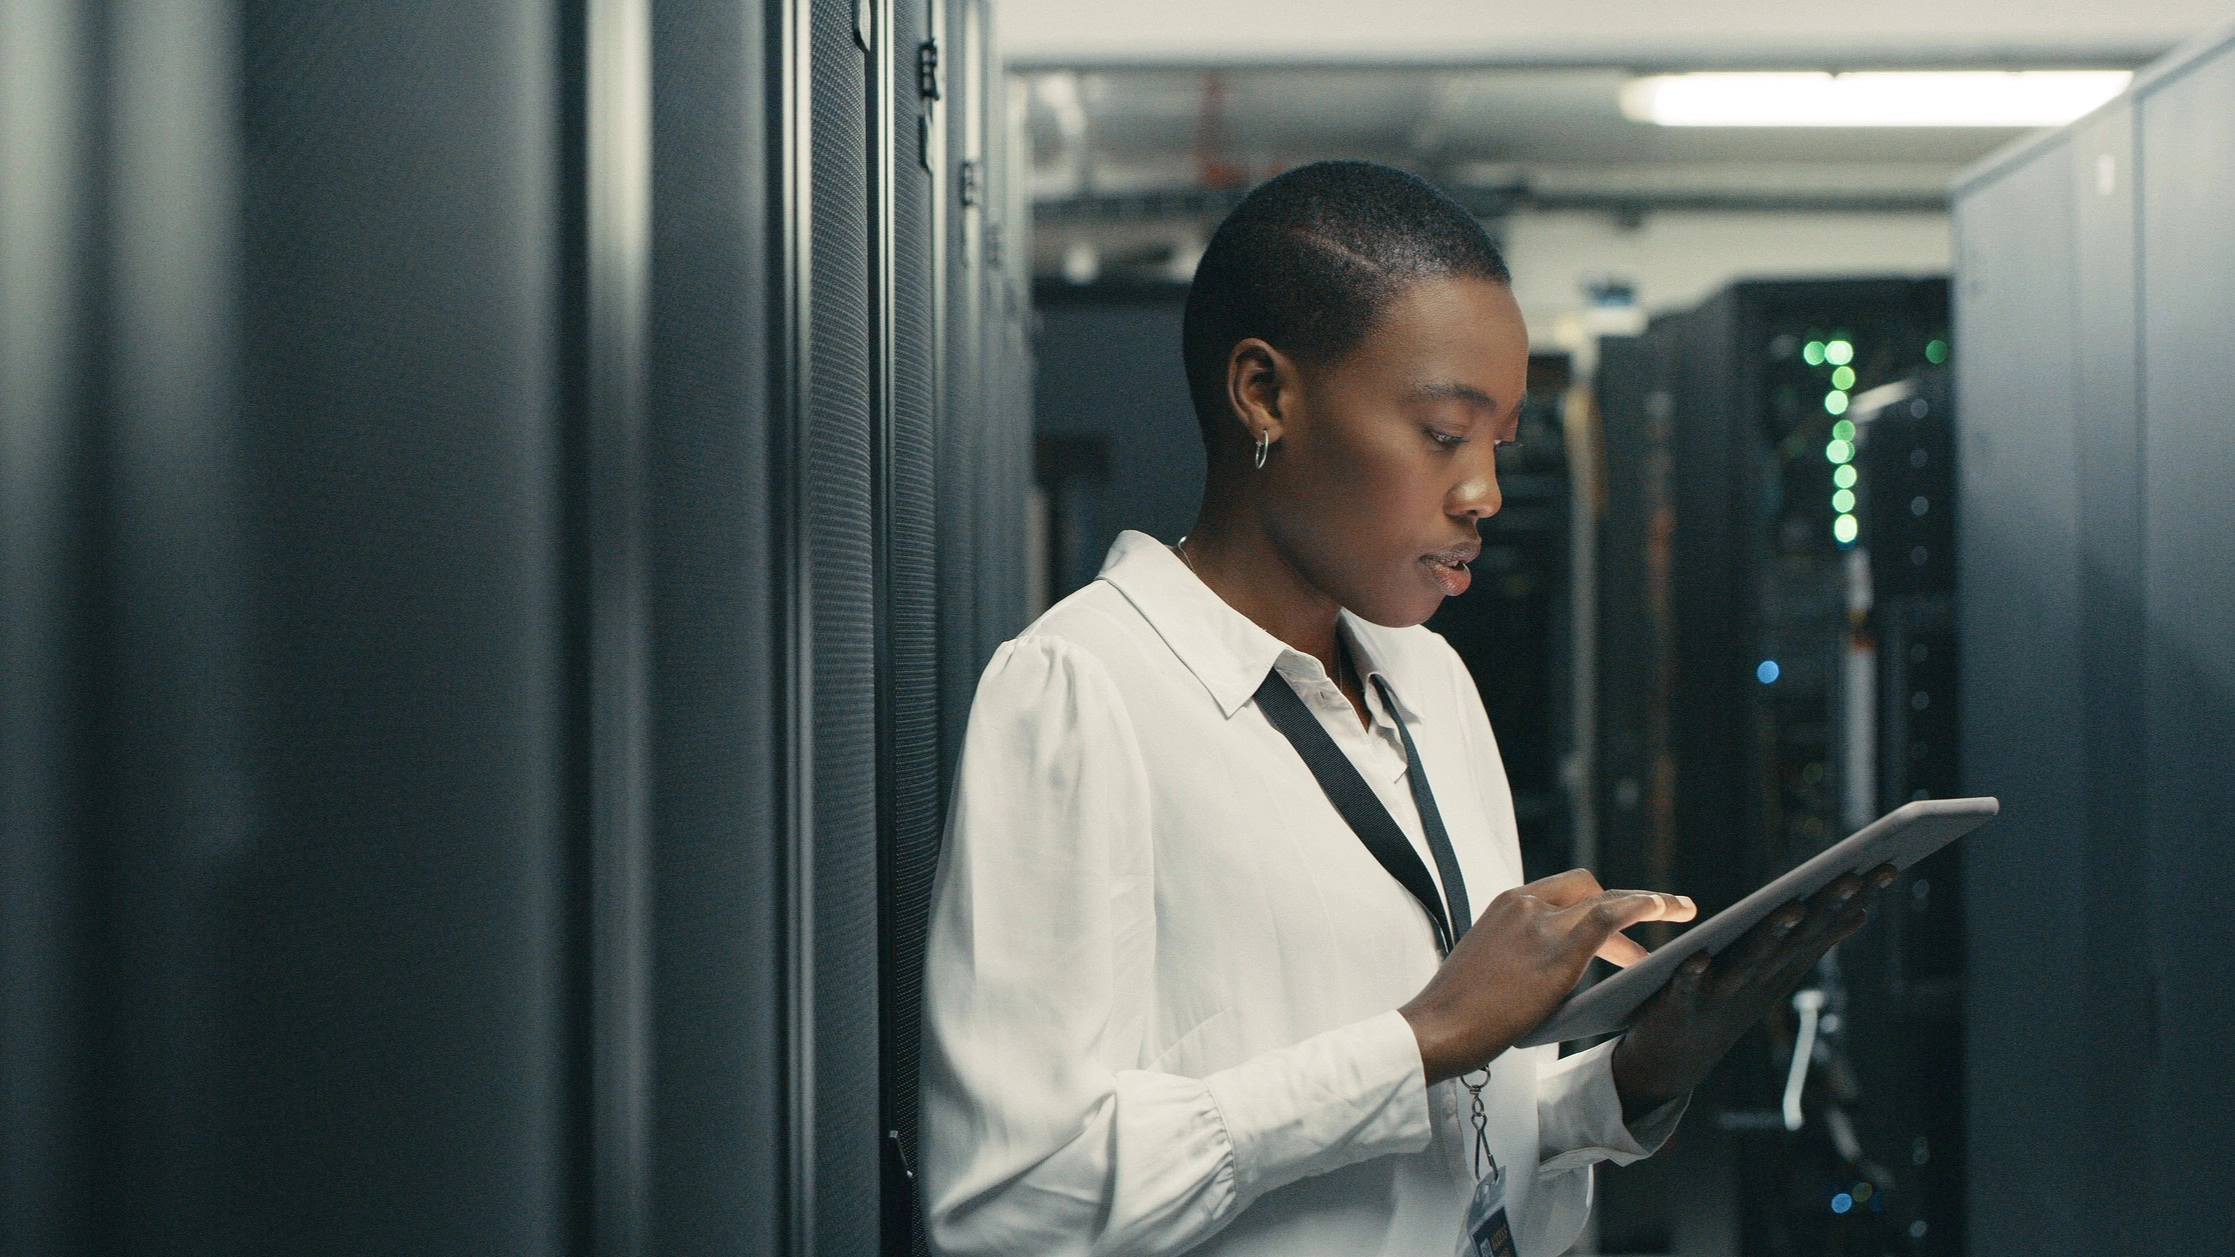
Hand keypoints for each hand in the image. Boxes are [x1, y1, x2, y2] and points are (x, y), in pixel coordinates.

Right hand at [1400, 870, 1696, 1084]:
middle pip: (1587, 889)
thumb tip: (1555, 975)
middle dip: (1627, 899)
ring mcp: (1540, 921)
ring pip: (1606, 898)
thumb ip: (1522, 958)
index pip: (1560, 893)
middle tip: (1663, 912)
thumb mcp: (1491, 969)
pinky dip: (1641, 906)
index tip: (1617, 921)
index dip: (1595, 903)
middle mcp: (1522, 903)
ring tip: (1681, 912)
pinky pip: (1611, 914)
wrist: (1438, 1029)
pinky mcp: (1558, 946)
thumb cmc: (1458, 1014)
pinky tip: (1663, 910)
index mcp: (1503, 906)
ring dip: (1648, 903)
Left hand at [1609, 864, 1899, 1120]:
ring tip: (1793, 909)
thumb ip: (1812, 942)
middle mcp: (1759, 979)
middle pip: (1796, 940)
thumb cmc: (1730, 1003)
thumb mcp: (1776, 972)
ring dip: (1771, 936)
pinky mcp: (1680, 1006)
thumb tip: (1861, 910)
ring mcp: (1722, 994)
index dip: (1852, 898)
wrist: (1678, 1059)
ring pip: (1750, 961)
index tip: (1888, 866)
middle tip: (1854, 876)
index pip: (1822, 926)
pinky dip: (1692, 975)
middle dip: (1825, 908)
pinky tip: (1696, 958)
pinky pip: (1686, 988)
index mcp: (1781, 967)